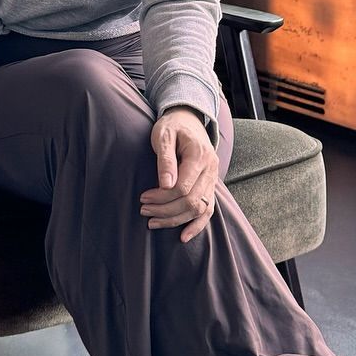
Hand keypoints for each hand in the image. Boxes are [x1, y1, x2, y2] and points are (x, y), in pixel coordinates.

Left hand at [140, 107, 218, 244]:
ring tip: (152, 223)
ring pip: (199, 209)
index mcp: (200, 155)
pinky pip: (208, 210)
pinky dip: (197, 225)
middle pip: (191, 201)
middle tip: (143, 210)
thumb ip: (165, 159)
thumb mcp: (163, 135)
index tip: (143, 197)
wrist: (187, 119)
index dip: (162, 197)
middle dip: (165, 210)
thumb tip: (165, 185)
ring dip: (175, 219)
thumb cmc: (172, 126)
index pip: (183, 187)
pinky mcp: (210, 186)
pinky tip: (183, 236)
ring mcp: (213, 179)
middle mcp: (211, 169)